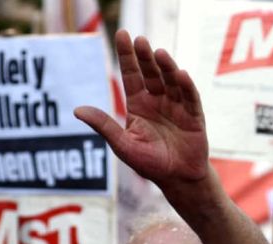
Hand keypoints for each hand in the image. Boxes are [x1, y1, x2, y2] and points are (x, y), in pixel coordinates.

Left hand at [74, 30, 208, 186]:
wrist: (177, 179)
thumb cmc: (150, 163)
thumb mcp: (123, 145)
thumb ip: (104, 126)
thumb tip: (77, 110)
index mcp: (139, 105)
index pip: (132, 75)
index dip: (127, 56)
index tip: (122, 34)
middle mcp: (158, 101)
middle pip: (151, 73)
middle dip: (145, 57)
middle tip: (140, 40)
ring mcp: (177, 107)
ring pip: (171, 81)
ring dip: (166, 67)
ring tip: (159, 53)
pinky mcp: (194, 116)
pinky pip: (190, 98)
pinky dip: (186, 86)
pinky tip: (180, 75)